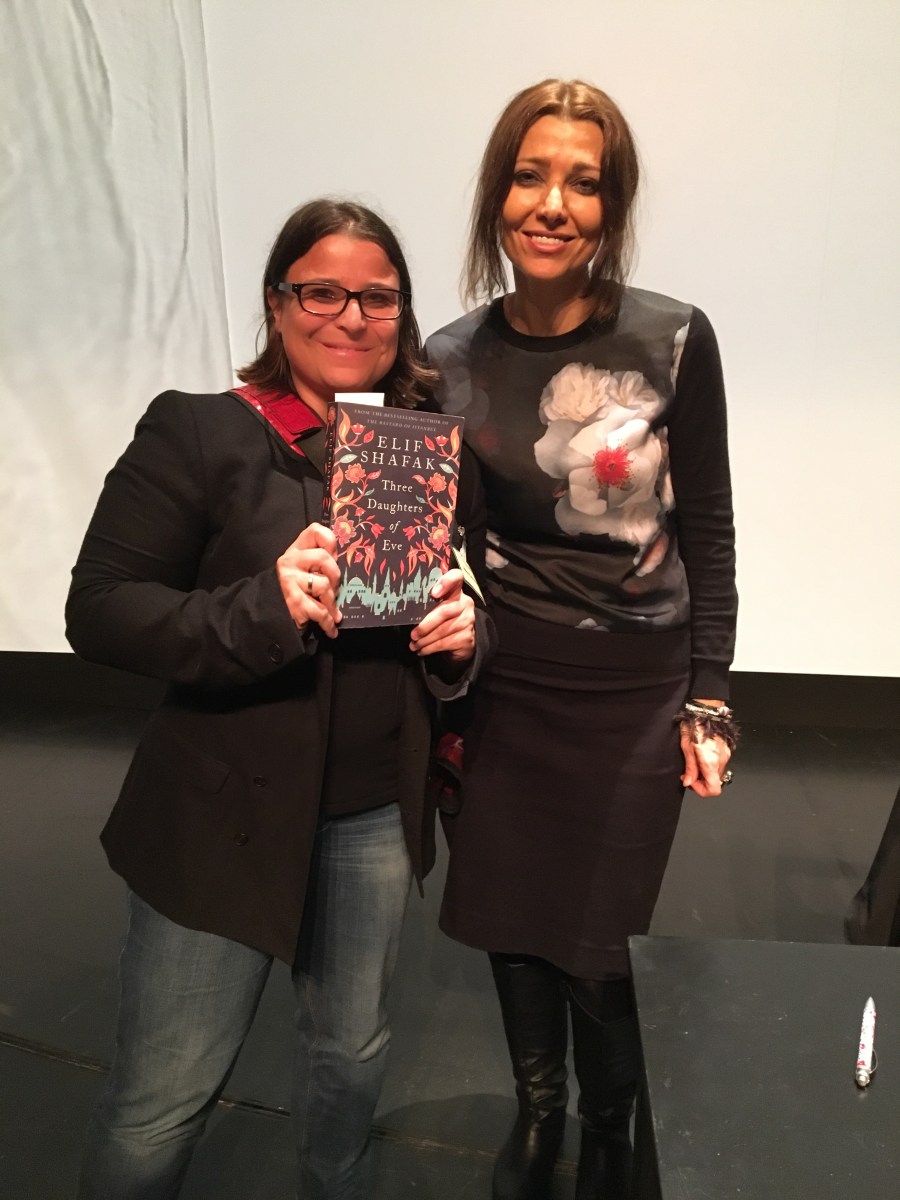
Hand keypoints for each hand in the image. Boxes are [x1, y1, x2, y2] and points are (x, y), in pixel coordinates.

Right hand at [276, 523, 341, 637]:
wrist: (272, 612)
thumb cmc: (298, 589)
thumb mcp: (306, 569)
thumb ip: (322, 561)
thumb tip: (349, 562)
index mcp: (297, 549)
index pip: (316, 530)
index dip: (330, 543)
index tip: (334, 556)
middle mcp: (290, 560)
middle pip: (324, 558)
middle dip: (335, 576)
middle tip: (334, 589)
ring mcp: (289, 580)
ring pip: (324, 585)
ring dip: (332, 602)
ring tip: (333, 611)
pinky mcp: (293, 601)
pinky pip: (319, 611)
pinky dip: (328, 622)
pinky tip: (331, 628)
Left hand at [409, 568, 475, 661]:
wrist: (460, 643)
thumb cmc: (441, 622)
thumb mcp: (434, 609)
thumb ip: (426, 604)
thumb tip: (403, 609)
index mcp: (455, 591)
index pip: (456, 577)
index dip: (446, 582)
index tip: (434, 592)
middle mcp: (464, 603)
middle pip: (444, 611)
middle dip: (425, 625)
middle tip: (413, 634)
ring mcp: (468, 620)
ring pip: (443, 630)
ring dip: (425, 640)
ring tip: (414, 644)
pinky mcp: (467, 637)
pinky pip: (445, 643)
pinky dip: (430, 648)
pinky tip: (422, 650)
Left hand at [680, 728, 731, 796]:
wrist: (706, 711)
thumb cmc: (695, 726)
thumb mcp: (687, 747)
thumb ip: (690, 768)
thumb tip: (688, 782)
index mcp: (711, 763)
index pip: (714, 790)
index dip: (701, 790)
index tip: (690, 782)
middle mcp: (722, 762)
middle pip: (715, 783)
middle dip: (700, 782)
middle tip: (688, 773)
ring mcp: (725, 756)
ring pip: (716, 774)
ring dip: (705, 774)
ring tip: (693, 763)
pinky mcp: (726, 751)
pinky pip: (719, 765)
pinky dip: (710, 766)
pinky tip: (700, 757)